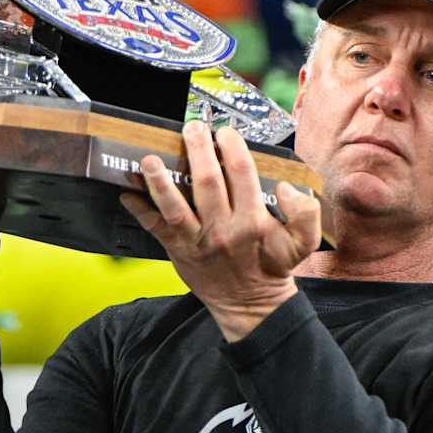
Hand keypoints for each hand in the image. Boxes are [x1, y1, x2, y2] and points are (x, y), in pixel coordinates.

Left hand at [120, 121, 320, 341]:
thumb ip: (305, 213)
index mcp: (253, 221)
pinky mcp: (178, 251)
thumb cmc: (273, 268)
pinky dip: (140, 210)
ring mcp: (197, 241)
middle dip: (198, 149)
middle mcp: (223, 229)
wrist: (250, 305)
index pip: (241, 173)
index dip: (232, 147)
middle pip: (207, 181)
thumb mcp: (301, 244)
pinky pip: (155, 228)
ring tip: (149, 159)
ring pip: (175, 207)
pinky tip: (127, 193)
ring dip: (160, 181)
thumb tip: (285, 187)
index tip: (225, 132)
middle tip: (192, 127)